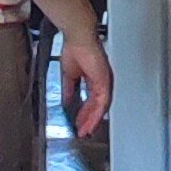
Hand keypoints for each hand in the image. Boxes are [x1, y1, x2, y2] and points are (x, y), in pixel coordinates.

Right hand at [61, 23, 112, 138]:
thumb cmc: (75, 49)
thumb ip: (69, 89)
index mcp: (94, 79)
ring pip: (101, 107)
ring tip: (86, 131)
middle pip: (98, 106)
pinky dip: (96, 114)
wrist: (77, 38)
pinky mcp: (104, 82)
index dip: (85, 112)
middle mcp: (102, 82)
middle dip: (89, 120)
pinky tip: (90, 122)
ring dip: (92, 120)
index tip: (79, 122)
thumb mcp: (69, 75)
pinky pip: (102, 103)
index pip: (92, 100)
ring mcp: (104, 82)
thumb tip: (66, 101)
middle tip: (84, 131)